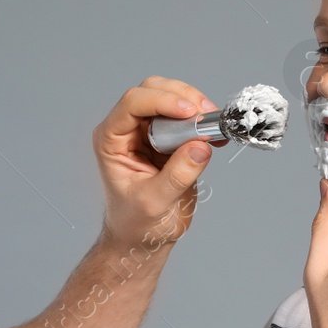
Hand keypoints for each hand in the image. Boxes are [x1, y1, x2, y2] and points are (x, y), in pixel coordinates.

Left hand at [93, 76, 217, 247]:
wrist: (143, 236)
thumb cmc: (137, 222)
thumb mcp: (154, 203)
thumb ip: (177, 175)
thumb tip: (200, 147)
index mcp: (111, 140)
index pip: (132, 104)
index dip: (162, 101)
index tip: (190, 113)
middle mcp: (127, 129)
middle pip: (153, 90)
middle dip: (182, 98)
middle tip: (206, 117)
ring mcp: (149, 131)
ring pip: (172, 97)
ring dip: (196, 107)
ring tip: (213, 129)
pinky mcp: (170, 137)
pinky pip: (187, 117)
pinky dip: (204, 121)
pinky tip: (216, 137)